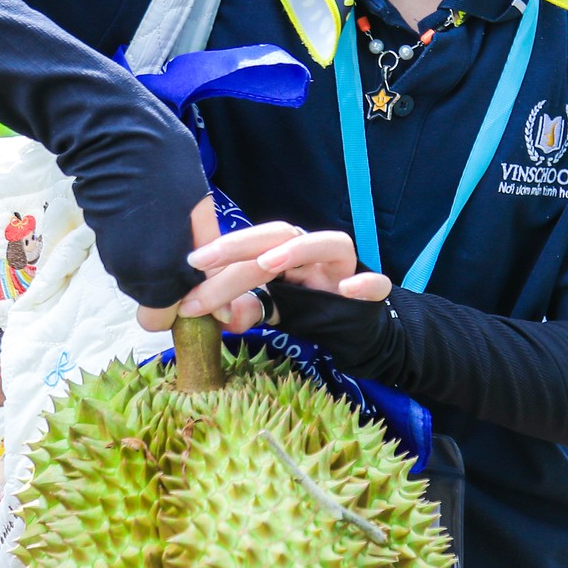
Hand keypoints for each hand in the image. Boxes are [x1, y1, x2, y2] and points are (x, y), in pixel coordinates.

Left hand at [135, 214, 391, 334]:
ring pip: (332, 244)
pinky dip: (365, 284)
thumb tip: (222, 317)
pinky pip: (376, 284)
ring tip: (267, 264)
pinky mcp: (374, 295)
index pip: (255, 244)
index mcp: (290, 254)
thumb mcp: (275, 312)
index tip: (190, 265)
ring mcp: (347, 272)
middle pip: (283, 234)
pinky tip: (348, 289)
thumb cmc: (316, 313)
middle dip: (242, 244)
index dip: (223, 252)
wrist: (362, 333)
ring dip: (299, 250)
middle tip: (203, 261)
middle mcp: (317, 254)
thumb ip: (250, 309)